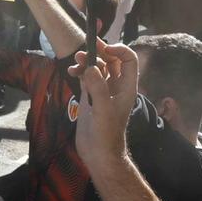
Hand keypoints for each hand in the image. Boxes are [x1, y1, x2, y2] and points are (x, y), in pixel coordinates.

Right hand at [71, 43, 138, 169]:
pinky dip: (80, 71)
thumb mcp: (103, 109)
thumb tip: (90, 66)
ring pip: (98, 67)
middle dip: (100, 51)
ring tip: (76, 60)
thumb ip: (98, 87)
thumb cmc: (106, 134)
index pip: (129, 60)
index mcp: (127, 87)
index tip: (104, 50)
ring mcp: (103, 91)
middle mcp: (116, 86)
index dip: (119, 50)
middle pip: (112, 60)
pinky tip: (72, 72)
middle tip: (85, 46)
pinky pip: (87, 77)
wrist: (98, 154)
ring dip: (87, 61)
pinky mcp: (90, 96)